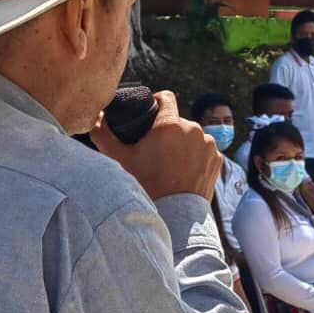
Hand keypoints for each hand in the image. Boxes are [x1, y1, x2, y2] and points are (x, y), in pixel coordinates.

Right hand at [91, 91, 219, 201]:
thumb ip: (104, 135)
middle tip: (156, 149)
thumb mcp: (121, 160)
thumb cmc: (147, 186)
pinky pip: (204, 150)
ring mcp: (208, 144)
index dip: (156, 102)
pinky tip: (185, 171)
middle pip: (177, 120)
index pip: (166, 97)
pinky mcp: (217, 159)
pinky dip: (196, 157)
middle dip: (168, 130)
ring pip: (192, 135)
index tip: (150, 114)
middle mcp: (193, 129)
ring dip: (183, 143)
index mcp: (170, 124)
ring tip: (171, 162)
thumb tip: (96, 118)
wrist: (175, 216)